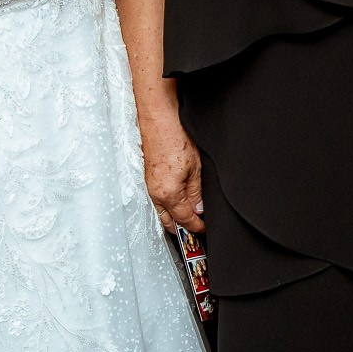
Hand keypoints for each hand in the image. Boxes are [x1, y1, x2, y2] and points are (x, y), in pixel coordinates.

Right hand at [141, 119, 205, 233]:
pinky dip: (167, 207)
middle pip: (169, 222)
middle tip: (196, 230)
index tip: (204, 229)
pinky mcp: (148, 179)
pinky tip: (176, 203)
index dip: (197, 227)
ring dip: (174, 219)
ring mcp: (150, 187)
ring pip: (162, 213)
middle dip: (183, 229)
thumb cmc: (175, 138)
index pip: (185, 220)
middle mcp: (156, 194)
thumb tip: (199, 209)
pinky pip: (157, 201)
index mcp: (169, 195)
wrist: (159, 121)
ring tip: (188, 219)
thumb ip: (196, 192)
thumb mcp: (195, 168)